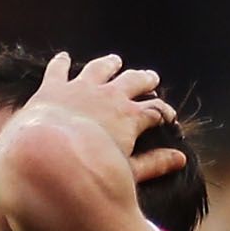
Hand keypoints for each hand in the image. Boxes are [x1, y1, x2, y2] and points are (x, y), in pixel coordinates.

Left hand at [6, 51, 188, 188]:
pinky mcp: (53, 88)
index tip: (170, 118)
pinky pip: (59, 69)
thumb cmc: (90, 173)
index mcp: (130, 116)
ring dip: (108, 64)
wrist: (49, 159)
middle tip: (151, 78)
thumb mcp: (127, 172)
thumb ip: (154, 163)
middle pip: (132, 82)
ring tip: (115, 60)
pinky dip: (62, 63)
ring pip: (99, 69)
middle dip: (144, 80)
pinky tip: (64, 57)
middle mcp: (108, 96)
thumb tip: (180, 159)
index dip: (165, 114)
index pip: (155, 111)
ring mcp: (80, 88)